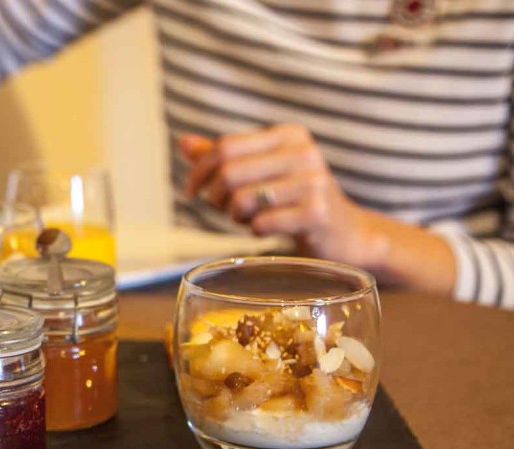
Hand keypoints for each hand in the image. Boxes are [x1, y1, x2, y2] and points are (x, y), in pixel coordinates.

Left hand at [180, 124, 386, 268]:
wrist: (344, 233)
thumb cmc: (293, 201)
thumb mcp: (260, 173)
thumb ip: (224, 158)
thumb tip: (183, 142)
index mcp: (288, 134)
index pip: (225, 146)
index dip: (199, 171)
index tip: (191, 191)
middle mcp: (303, 152)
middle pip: (229, 172)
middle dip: (215, 197)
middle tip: (224, 210)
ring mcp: (313, 182)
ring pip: (241, 199)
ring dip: (235, 216)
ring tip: (249, 218)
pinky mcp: (317, 213)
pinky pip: (261, 223)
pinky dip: (254, 230)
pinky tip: (268, 229)